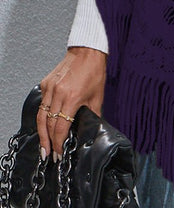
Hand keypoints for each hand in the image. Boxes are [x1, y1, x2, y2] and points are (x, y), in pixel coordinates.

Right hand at [37, 46, 106, 162]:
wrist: (86, 52)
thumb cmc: (94, 72)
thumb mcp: (97, 97)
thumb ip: (93, 115)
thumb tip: (90, 129)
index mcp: (72, 98)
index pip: (61, 127)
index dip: (59, 143)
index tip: (59, 153)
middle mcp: (58, 94)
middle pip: (48, 125)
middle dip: (48, 142)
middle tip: (49, 155)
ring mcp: (49, 88)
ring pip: (41, 116)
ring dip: (41, 133)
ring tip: (43, 146)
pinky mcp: (45, 84)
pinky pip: (42, 104)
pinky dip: (43, 116)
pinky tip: (45, 125)